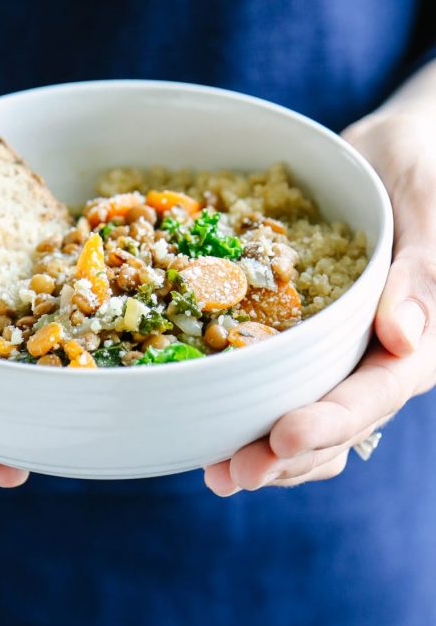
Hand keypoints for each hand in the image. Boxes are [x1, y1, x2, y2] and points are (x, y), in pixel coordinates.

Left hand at [204, 108, 435, 494]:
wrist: (393, 151)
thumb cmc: (422, 165)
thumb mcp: (427, 203)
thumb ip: (421, 272)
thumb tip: (402, 338)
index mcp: (423, 333)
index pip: (379, 391)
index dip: (332, 421)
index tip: (283, 437)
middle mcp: (385, 352)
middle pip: (341, 422)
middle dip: (287, 456)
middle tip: (231, 475)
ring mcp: (348, 348)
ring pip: (312, 413)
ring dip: (266, 449)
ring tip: (215, 473)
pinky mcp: (314, 335)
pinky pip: (286, 379)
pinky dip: (252, 405)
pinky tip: (212, 425)